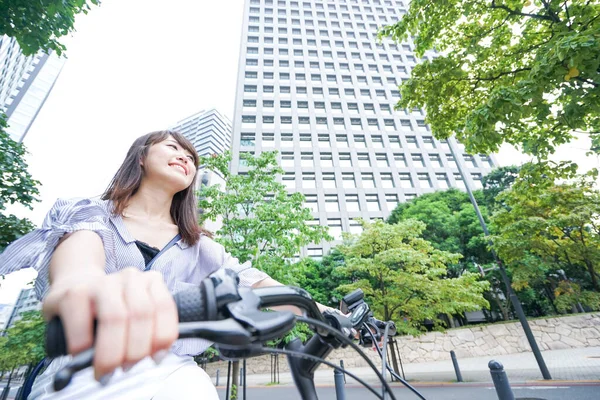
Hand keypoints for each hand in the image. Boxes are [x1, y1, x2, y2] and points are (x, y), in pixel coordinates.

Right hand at [42, 268, 177, 379]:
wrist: (73, 286)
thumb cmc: (109, 309)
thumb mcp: (136, 314)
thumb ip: (150, 330)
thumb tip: (156, 357)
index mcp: (151, 282)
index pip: (164, 306)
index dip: (163, 335)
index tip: (156, 358)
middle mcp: (129, 278)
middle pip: (141, 313)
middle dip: (136, 349)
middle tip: (127, 368)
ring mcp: (101, 283)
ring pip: (114, 317)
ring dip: (112, 352)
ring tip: (107, 370)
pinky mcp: (73, 293)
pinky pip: (82, 324)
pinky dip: (83, 346)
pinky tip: (81, 356)